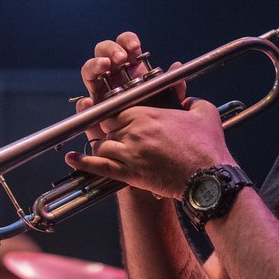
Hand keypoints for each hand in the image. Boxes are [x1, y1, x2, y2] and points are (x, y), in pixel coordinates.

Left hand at [66, 33, 232, 198]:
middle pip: (108, 126)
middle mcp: (133, 132)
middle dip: (112, 130)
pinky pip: (99, 166)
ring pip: (103, 144)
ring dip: (105, 146)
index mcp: (146, 114)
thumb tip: (186, 99)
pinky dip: (82, 162)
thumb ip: (190, 100)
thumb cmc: (207, 147)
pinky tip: (71, 158)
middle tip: (121, 135)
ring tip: (112, 149)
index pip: (117, 108)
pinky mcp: (129, 174)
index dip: (118, 113)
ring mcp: (129, 153)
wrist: (207, 179)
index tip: (122, 117)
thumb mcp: (203, 113)